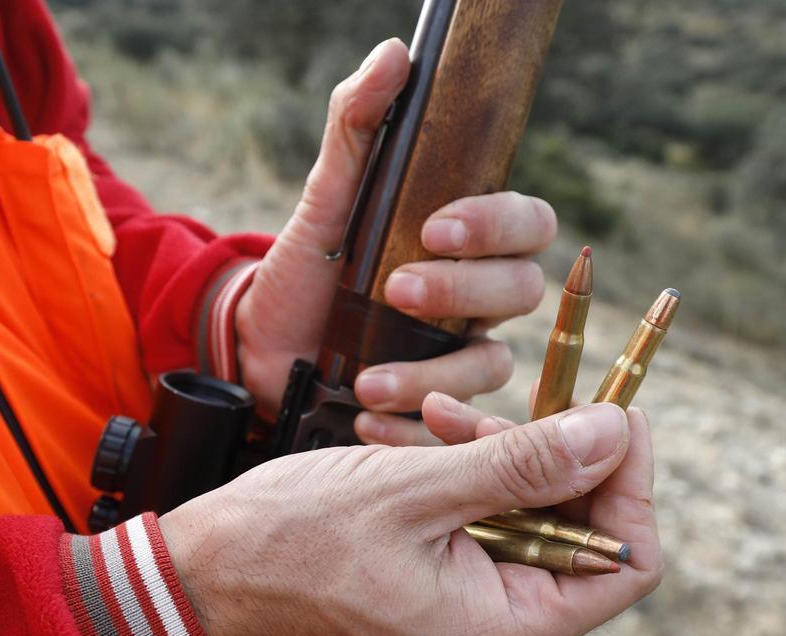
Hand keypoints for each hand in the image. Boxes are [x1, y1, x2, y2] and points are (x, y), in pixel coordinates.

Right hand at [160, 402, 661, 635]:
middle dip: (553, 456)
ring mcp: (473, 613)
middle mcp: (503, 634)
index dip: (632, 479)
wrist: (210, 575)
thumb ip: (524, 464)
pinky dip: (471, 473)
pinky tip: (430, 430)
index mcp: (510, 630)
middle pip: (583, 534)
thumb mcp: (417, 489)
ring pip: (531, 518)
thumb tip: (613, 433)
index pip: (627, 559)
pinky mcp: (444, 588)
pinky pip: (486, 523)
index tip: (614, 408)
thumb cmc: (296, 542)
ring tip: (444, 414)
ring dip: (502, 454)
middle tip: (514, 400)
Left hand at [234, 39, 554, 442]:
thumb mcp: (325, 199)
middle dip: (464, 292)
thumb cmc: (304, 270)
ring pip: (492, 369)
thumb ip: (356, 127)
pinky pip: (451, 431)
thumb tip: (394, 54)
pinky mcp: (432, 412)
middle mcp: (475, 302)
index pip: (528, 225)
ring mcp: (456, 358)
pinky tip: (366, 419)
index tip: (435, 227)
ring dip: (433, 373)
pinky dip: (412, 429)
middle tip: (398, 290)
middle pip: (523, 293)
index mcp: (464, 245)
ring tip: (370, 376)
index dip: (497, 225)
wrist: (257, 345)